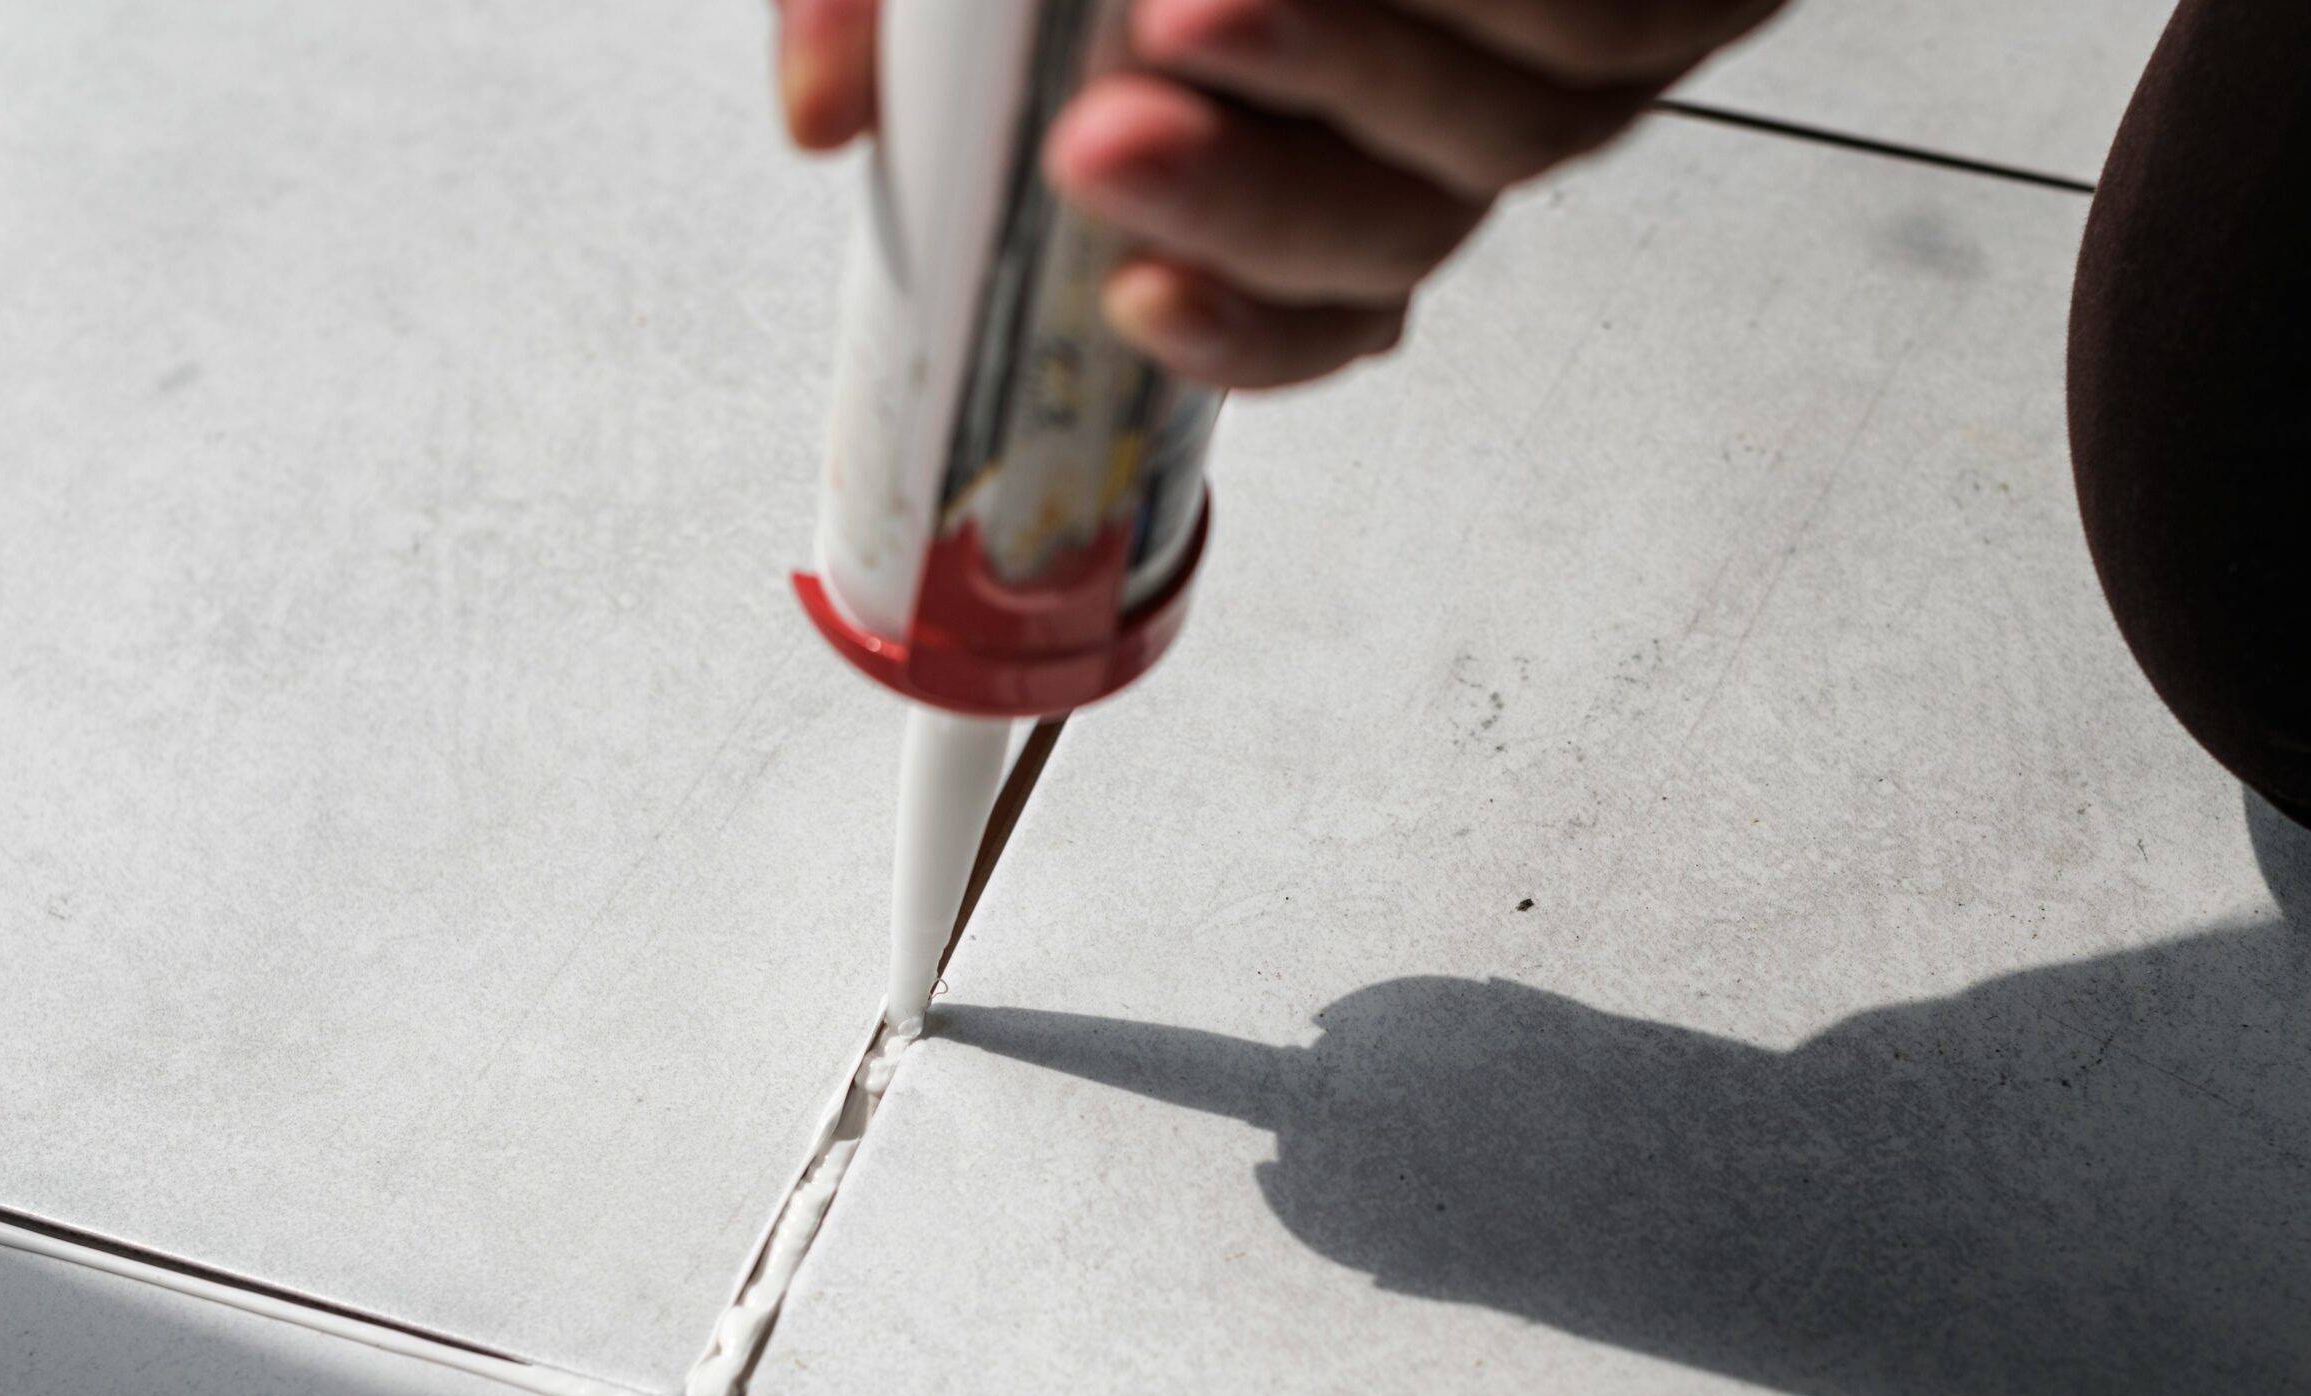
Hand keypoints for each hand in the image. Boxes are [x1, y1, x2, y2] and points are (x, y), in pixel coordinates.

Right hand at [775, 0, 1783, 387]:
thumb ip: (905, 11)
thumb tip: (822, 120)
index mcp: (1328, 131)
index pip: (1303, 308)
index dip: (1233, 335)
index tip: (1136, 301)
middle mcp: (1459, 109)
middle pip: (1393, 241)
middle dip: (1256, 199)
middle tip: (1113, 130)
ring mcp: (1591, 37)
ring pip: (1511, 133)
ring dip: (1349, 66)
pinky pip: (1602, 11)